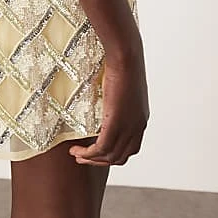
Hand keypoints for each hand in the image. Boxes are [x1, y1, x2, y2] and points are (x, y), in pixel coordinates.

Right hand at [68, 48, 149, 165]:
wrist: (126, 57)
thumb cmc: (123, 63)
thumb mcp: (122, 86)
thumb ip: (116, 97)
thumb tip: (103, 95)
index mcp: (140, 119)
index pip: (129, 148)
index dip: (113, 154)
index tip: (96, 152)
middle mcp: (137, 128)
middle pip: (120, 157)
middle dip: (100, 161)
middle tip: (83, 158)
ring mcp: (128, 127)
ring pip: (110, 156)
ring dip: (92, 159)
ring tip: (77, 155)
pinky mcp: (116, 124)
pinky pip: (102, 148)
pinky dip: (89, 154)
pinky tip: (78, 150)